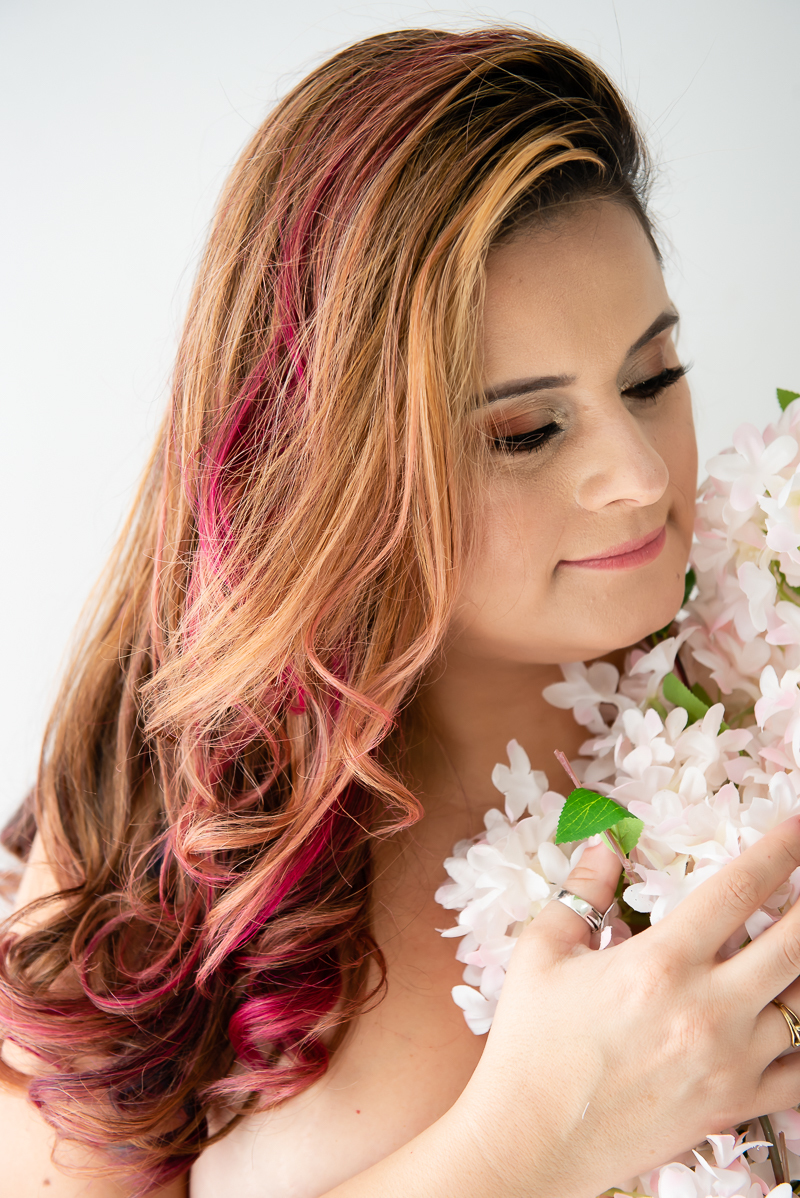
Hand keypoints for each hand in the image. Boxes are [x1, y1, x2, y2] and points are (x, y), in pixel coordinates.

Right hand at [450, 815, 799, 1197]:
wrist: (534, 1138)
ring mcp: (729, 1062)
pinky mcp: (736, 1105)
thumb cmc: (532, 1043)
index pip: (739, 889)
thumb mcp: (542, 952)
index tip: (799, 828)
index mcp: (660, 962)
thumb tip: (606, 843)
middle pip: (795, 942)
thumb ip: (581, 890)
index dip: (780, 851)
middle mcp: (706, 1009)